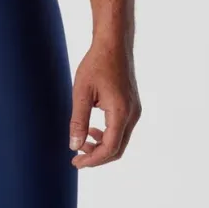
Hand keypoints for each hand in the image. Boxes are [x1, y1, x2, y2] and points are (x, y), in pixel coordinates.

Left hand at [69, 40, 140, 167]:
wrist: (114, 44)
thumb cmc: (96, 64)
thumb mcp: (81, 92)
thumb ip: (78, 121)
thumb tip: (74, 146)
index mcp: (120, 112)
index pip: (109, 148)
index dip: (92, 160)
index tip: (76, 163)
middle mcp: (132, 114)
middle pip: (117, 149)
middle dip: (97, 157)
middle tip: (77, 158)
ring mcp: (134, 110)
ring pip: (120, 140)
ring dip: (102, 146)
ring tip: (82, 142)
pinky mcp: (132, 106)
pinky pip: (121, 129)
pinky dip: (107, 135)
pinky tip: (92, 130)